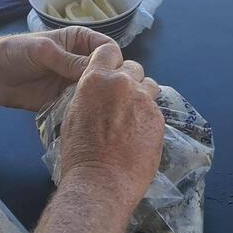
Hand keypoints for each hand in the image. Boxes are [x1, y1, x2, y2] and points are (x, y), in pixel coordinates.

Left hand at [0, 26, 116, 110]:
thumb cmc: (17, 52)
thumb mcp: (45, 52)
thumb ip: (70, 61)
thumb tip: (98, 71)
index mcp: (81, 41)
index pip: (108, 48)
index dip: (113, 60)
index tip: (110, 74)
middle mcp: (82, 61)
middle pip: (106, 72)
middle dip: (108, 83)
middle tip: (105, 96)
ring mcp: (74, 82)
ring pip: (96, 91)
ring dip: (96, 99)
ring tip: (95, 108)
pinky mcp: (66, 100)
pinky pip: (81, 106)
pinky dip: (83, 110)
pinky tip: (83, 115)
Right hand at [58, 42, 163, 209]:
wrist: (101, 182)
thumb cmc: (79, 153)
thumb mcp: (73, 115)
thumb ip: (88, 95)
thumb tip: (97, 93)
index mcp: (96, 79)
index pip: (108, 50)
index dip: (110, 61)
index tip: (110, 73)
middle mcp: (123, 83)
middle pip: (133, 68)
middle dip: (128, 80)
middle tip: (121, 101)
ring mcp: (144, 100)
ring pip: (149, 85)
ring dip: (142, 95)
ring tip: (133, 116)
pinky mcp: (159, 118)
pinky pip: (155, 109)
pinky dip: (148, 117)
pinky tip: (139, 134)